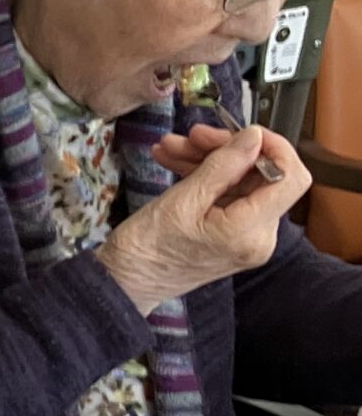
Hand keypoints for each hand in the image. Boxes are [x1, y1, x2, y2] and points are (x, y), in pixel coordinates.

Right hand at [100, 124, 307, 313]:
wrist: (124, 283)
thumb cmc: (145, 250)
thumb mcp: (182, 200)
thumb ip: (223, 166)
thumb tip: (253, 137)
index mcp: (250, 231)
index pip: (290, 178)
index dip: (273, 148)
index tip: (244, 132)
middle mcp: (257, 238)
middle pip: (262, 177)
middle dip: (228, 150)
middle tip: (193, 135)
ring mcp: (246, 238)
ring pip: (242, 183)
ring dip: (210, 161)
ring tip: (173, 147)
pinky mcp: (232, 236)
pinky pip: (228, 197)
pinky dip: (206, 177)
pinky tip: (177, 162)